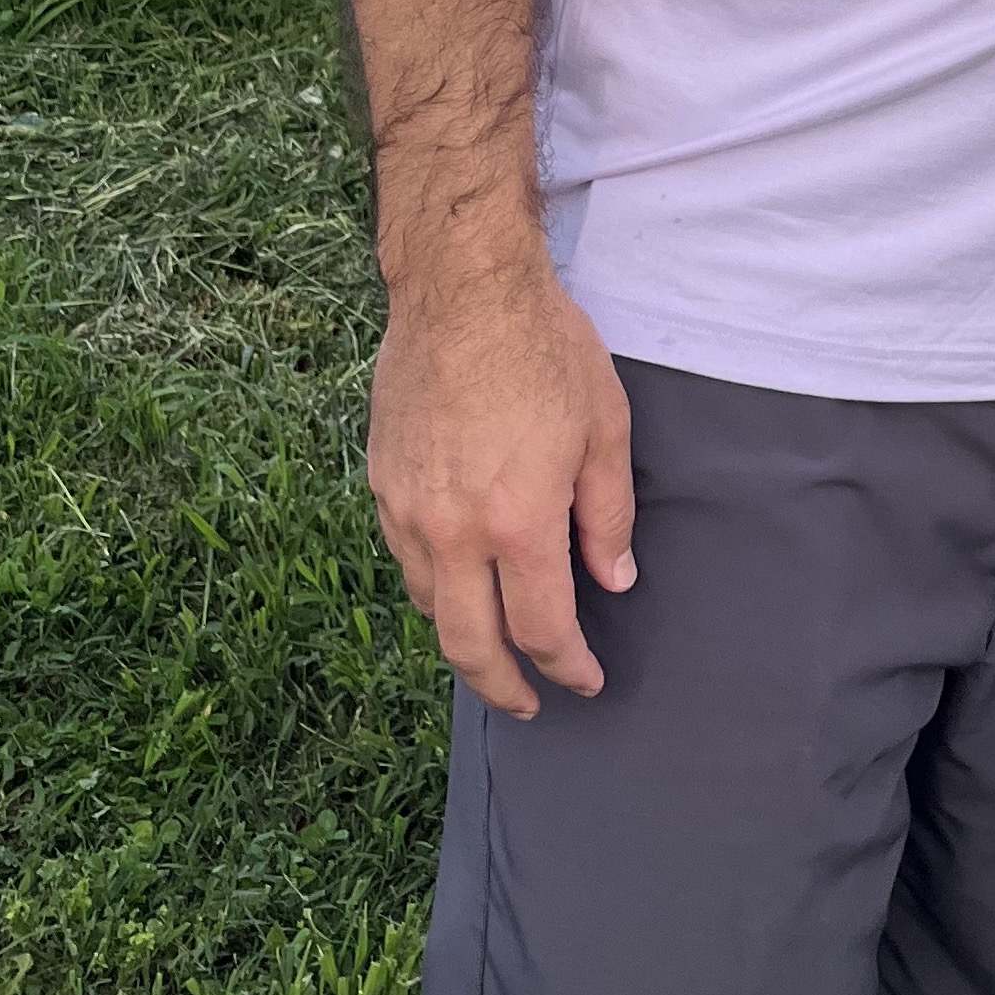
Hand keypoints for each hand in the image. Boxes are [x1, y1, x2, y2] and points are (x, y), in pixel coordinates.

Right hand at [368, 257, 635, 716]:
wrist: (463, 289)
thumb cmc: (543, 347)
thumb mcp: (605, 427)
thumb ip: (608, 515)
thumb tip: (613, 580)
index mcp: (518, 523)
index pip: (542, 629)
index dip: (567, 667)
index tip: (585, 681)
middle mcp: (454, 532)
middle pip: (472, 645)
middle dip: (504, 688)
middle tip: (528, 705)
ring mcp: (409, 510)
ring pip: (428, 608)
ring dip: (462, 642)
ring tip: (491, 652)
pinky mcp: (382, 484)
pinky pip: (404, 560)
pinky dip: (431, 589)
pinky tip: (453, 586)